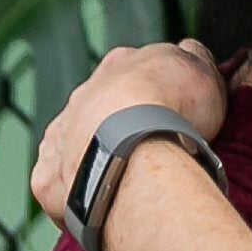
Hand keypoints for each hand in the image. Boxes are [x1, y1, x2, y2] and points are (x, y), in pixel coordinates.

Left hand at [30, 38, 228, 234]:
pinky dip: (74, 191)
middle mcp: (83, 95)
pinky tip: (98, 202)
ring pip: (76, 142)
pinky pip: (57, 183)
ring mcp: (61, 135)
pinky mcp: (49, 177)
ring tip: (126, 180)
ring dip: (95, 155)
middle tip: (152, 149)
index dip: (157, 91)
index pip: (137, 72)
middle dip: (121, 123)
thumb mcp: (202, 70)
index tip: (175, 112)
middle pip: (103, 107)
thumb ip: (194, 58)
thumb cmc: (174, 109)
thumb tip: (188, 48)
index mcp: (120, 64)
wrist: (132, 149)